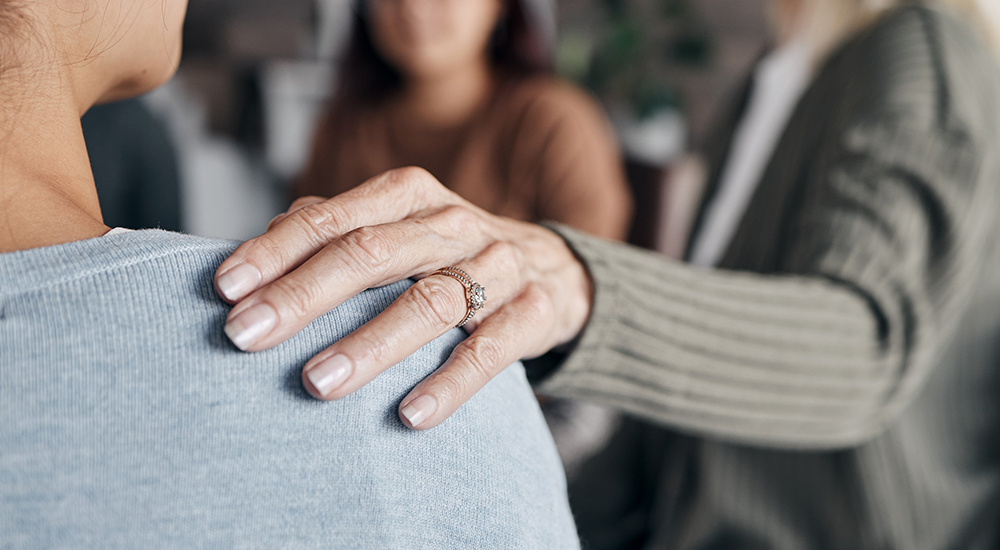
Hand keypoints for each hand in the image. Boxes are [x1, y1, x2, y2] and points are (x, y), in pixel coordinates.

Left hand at [214, 167, 592, 429]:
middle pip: (372, 253)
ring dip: (370, 343)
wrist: (555, 269)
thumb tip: (253, 254)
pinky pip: (491, 349)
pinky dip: (451, 382)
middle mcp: (451, 224)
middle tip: (245, 336)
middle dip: (304, 295)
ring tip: (317, 382)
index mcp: (407, 197)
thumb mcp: (396, 229)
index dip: (275, 252)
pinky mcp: (534, 311)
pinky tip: (410, 415)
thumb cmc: (451, 254)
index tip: (224, 290)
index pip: (331, 219)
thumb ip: (333, 233)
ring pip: (429, 302)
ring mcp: (497, 265)